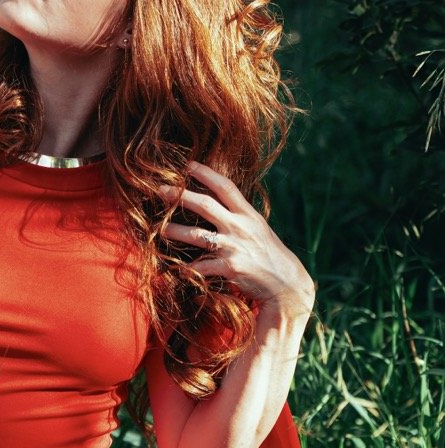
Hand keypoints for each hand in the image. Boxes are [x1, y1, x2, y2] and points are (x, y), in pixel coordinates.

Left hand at [160, 161, 314, 320]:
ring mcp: (234, 247)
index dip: (207, 174)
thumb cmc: (269, 254)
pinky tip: (176, 269)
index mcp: (247, 214)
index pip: (226, 187)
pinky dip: (187, 268)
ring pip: (197, 235)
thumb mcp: (258, 228)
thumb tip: (219, 202)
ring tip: (160, 229)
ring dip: (175, 231)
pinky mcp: (230, 267)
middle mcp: (240, 227)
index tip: (189, 164)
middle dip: (181, 196)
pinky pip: (202, 266)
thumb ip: (239, 215)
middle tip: (160, 189)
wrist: (288, 283)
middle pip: (205, 205)